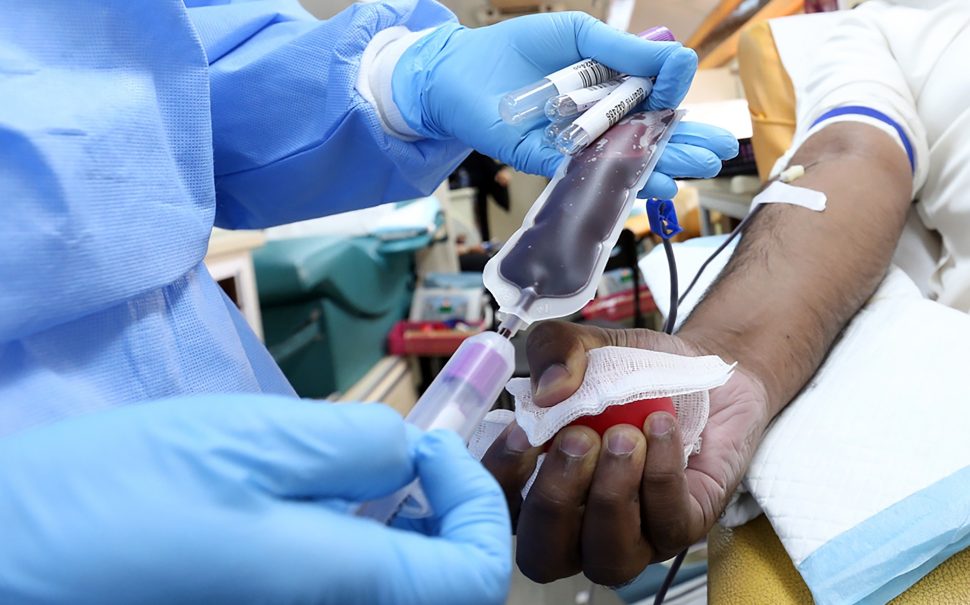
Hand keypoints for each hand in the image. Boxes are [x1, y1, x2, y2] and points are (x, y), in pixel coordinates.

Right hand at [0, 397, 510, 604]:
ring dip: (395, 523)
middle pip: (435, 585)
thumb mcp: (253, 442)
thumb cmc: (119, 497)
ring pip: (386, 584)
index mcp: (340, 596)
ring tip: (352, 469)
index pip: (475, 577)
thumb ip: (357, 448)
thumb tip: (412, 458)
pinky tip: (308, 501)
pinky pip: (334, 587)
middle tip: (402, 452)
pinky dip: (347, 541)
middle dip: (438, 510)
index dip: (478, 503)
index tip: (435, 446)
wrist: (7, 558)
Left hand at [392, 12, 736, 196]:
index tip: (700, 113)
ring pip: (623, 160)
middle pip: (647, 138)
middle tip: (719, 156)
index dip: (680, 113)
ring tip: (697, 172)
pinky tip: (650, 184)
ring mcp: (574, 145)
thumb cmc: (519, 48)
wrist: (461, 67)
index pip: (653, 106)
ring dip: (662, 166)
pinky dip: (616, 179)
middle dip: (684, 146)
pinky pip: (586, 174)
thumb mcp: (581, 36)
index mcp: (608, 89)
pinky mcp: (548, 162)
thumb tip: (679, 62)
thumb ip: (626, 52)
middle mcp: (596, 122)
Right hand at [482, 322, 768, 585]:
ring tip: (626, 435)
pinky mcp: (681, 530)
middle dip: (557, 499)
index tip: (522, 433)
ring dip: (612, 495)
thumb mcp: (585, 345)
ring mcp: (630, 538)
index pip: (498, 510)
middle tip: (580, 438)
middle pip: (544, 555)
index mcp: (534, 487)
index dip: (503, 480)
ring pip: (608, 558)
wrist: (702, 371)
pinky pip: (666, 524)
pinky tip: (661, 427)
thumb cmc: (631, 371)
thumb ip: (554, 350)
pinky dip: (660, 474)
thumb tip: (548, 390)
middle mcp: (575, 527)